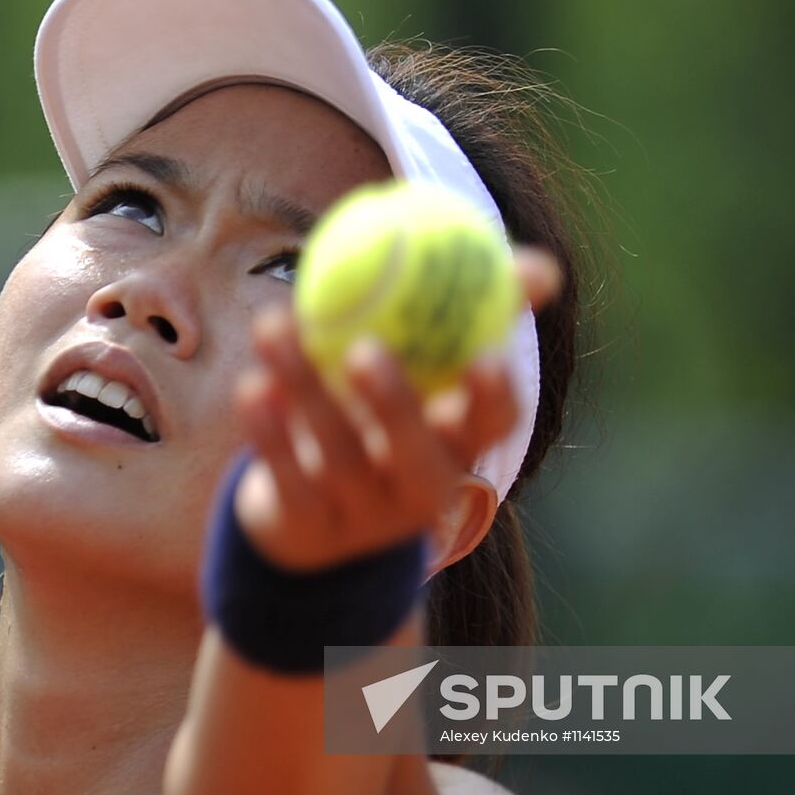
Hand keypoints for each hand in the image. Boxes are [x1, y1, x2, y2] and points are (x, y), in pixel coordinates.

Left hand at [230, 245, 560, 571]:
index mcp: (458, 447)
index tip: (484, 354)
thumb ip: (471, 315)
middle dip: (392, 403)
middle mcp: (417, 490)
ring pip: (336, 454)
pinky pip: (287, 479)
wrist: (310, 520)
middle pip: (413, 453)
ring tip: (271, 325)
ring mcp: (361, 516)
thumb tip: (541, 265)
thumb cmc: (382, 420)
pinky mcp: (306, 530)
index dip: (493, 397)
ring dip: (303, 387)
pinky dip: (268, 431)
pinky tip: (253, 385)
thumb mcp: (426, 378)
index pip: (492, 428)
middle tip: (363, 347)